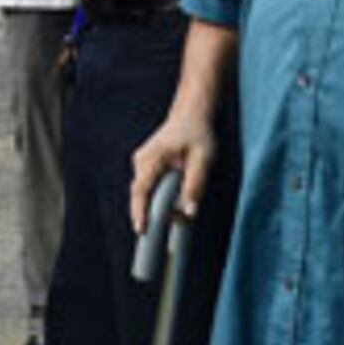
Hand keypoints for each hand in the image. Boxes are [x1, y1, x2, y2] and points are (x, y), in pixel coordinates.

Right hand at [129, 109, 217, 235]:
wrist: (190, 114)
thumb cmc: (198, 134)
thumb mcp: (203, 159)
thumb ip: (196, 185)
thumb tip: (189, 213)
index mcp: (154, 156)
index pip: (142, 188)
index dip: (140, 211)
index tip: (141, 229)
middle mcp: (141, 159)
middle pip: (141, 193)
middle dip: (152, 212)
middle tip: (171, 224)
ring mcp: (140, 162)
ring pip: (145, 192)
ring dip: (157, 204)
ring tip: (178, 208)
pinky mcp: (144, 165)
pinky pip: (148, 187)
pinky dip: (157, 196)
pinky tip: (173, 197)